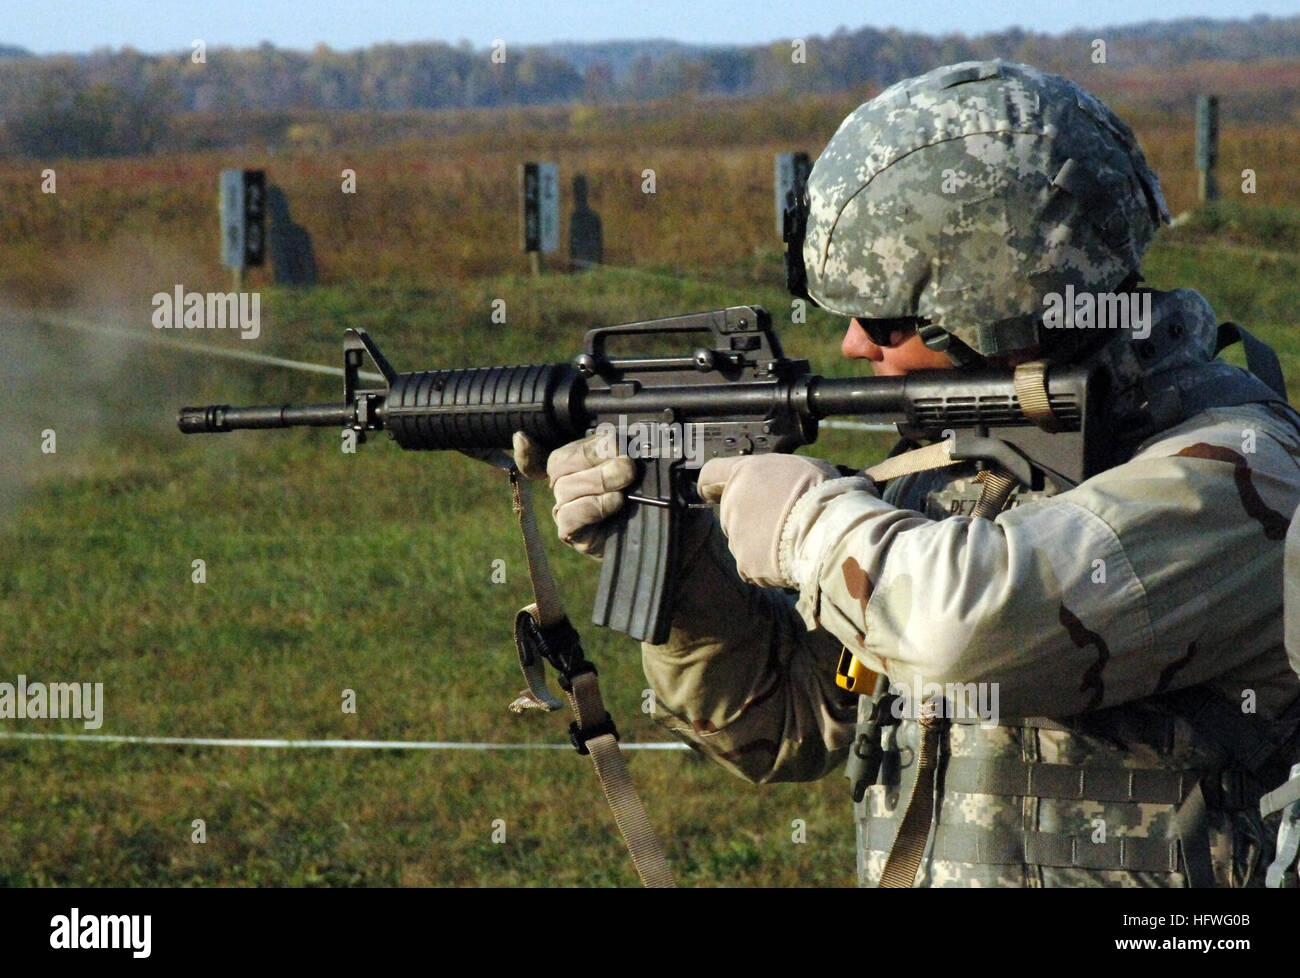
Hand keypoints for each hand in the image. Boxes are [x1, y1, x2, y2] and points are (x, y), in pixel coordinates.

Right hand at [513, 430, 635, 557]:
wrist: (653, 529)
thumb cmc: (641, 494)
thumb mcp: (633, 464)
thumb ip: (617, 448)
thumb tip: (611, 439)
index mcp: (574, 462)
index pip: (540, 453)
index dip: (527, 450)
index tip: (521, 438)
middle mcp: (563, 484)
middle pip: (559, 463)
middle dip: (593, 456)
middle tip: (626, 461)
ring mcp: (563, 509)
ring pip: (565, 488)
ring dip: (601, 480)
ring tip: (627, 480)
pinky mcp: (570, 533)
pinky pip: (571, 515)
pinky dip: (596, 505)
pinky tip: (616, 501)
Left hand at [697, 454, 842, 587]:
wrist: (827, 529)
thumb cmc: (820, 492)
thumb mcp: (798, 466)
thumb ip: (775, 475)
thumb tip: (778, 482)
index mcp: (743, 474)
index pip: (710, 474)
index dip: (710, 485)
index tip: (710, 493)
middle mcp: (732, 504)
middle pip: (732, 513)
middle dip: (751, 518)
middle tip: (781, 520)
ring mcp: (736, 536)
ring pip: (744, 541)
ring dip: (761, 542)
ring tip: (792, 539)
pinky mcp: (745, 564)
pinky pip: (753, 566)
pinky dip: (767, 565)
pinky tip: (788, 557)